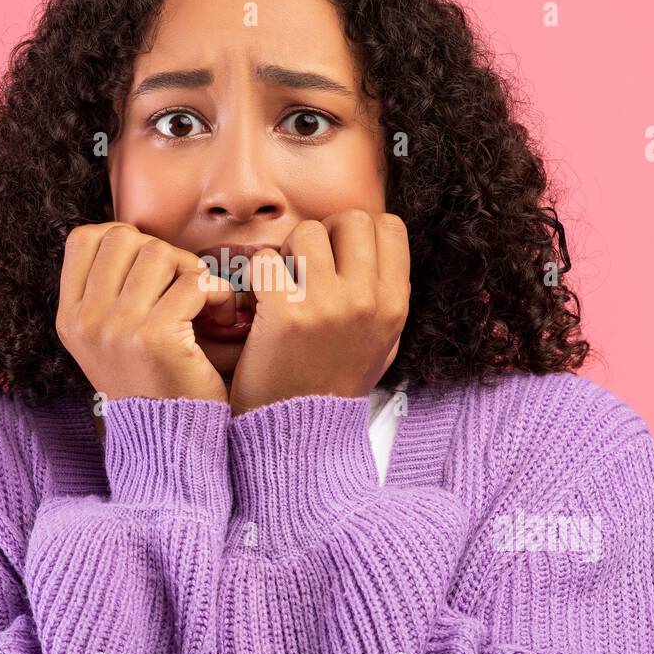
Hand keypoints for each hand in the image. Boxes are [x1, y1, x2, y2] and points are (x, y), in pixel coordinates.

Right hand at [56, 222, 236, 403]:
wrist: (171, 443)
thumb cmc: (153, 383)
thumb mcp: (108, 340)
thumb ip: (108, 292)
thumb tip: (128, 236)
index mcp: (71, 318)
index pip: (83, 239)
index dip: (124, 239)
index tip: (152, 268)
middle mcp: (87, 321)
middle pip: (124, 237)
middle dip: (162, 252)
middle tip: (182, 285)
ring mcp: (117, 328)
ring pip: (160, 253)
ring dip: (193, 271)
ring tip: (204, 303)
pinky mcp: (156, 338)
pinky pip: (194, 282)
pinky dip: (218, 294)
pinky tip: (222, 317)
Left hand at [227, 210, 410, 417]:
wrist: (297, 434)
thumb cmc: (333, 385)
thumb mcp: (381, 345)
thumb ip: (385, 298)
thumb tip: (380, 248)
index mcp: (395, 306)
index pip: (391, 226)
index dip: (360, 232)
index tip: (340, 253)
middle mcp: (367, 301)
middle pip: (351, 219)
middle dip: (325, 232)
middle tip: (307, 262)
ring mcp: (328, 305)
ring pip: (308, 231)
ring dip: (289, 250)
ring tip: (284, 281)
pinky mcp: (285, 313)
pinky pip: (268, 260)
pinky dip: (258, 274)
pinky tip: (260, 299)